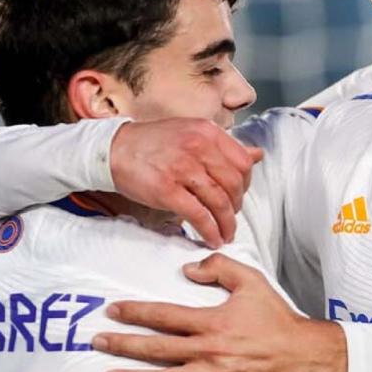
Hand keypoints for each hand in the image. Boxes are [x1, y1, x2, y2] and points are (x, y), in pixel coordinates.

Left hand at [92, 253, 345, 371]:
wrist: (303, 355)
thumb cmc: (276, 317)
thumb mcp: (251, 281)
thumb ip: (218, 268)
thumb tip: (187, 269)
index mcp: (212, 322)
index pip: (164, 316)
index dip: (136, 313)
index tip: (112, 311)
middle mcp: (208, 351)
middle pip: (157, 350)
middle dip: (124, 345)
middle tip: (97, 343)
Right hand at [110, 119, 263, 247]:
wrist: (114, 149)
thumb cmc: (152, 144)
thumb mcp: (192, 134)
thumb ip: (224, 147)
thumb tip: (257, 155)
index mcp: (207, 132)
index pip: (243, 162)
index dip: (246, 184)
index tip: (239, 196)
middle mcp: (198, 147)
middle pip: (234, 184)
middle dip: (237, 207)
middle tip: (231, 218)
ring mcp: (183, 168)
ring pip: (219, 202)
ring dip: (226, 224)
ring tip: (225, 234)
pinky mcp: (167, 190)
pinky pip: (198, 215)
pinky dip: (209, 231)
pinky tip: (211, 238)